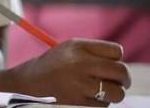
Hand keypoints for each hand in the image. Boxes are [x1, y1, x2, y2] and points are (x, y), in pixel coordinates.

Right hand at [8, 39, 129, 105]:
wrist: (26, 84)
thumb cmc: (51, 67)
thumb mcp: (68, 50)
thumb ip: (93, 53)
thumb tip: (121, 68)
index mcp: (78, 46)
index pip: (117, 51)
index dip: (117, 60)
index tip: (111, 65)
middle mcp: (80, 63)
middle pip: (121, 71)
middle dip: (124, 80)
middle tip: (120, 83)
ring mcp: (80, 84)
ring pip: (117, 92)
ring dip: (113, 94)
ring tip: (100, 92)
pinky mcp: (78, 102)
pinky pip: (103, 105)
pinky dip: (98, 104)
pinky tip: (84, 98)